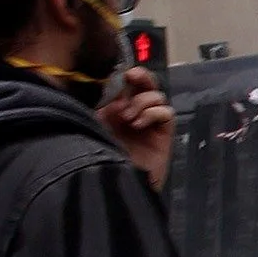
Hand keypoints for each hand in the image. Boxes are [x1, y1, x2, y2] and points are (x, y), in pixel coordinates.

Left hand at [98, 68, 174, 189]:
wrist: (111, 184)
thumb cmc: (95, 156)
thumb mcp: (91, 125)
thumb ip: (101, 105)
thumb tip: (114, 89)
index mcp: (113, 110)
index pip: (126, 86)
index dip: (127, 76)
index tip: (122, 72)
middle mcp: (133, 114)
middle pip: (146, 87)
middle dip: (142, 78)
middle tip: (133, 77)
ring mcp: (149, 125)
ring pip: (157, 97)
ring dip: (143, 101)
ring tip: (128, 117)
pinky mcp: (163, 135)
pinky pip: (166, 113)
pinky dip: (154, 113)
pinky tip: (139, 124)